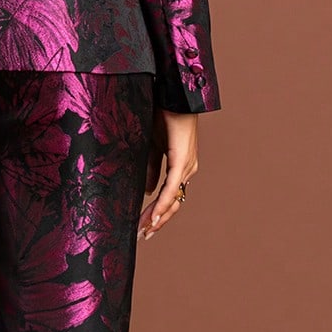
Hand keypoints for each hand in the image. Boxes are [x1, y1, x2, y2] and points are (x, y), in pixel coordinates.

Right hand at [138, 108, 198, 241]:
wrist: (173, 95)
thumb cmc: (163, 114)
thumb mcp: (152, 146)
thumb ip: (151, 168)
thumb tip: (147, 191)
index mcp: (181, 166)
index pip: (169, 196)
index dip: (158, 213)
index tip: (145, 226)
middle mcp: (188, 169)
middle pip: (173, 203)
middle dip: (157, 221)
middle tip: (143, 236)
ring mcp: (188, 165)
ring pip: (173, 199)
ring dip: (158, 216)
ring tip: (145, 230)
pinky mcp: (183, 160)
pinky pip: (172, 186)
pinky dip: (163, 202)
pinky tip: (154, 215)